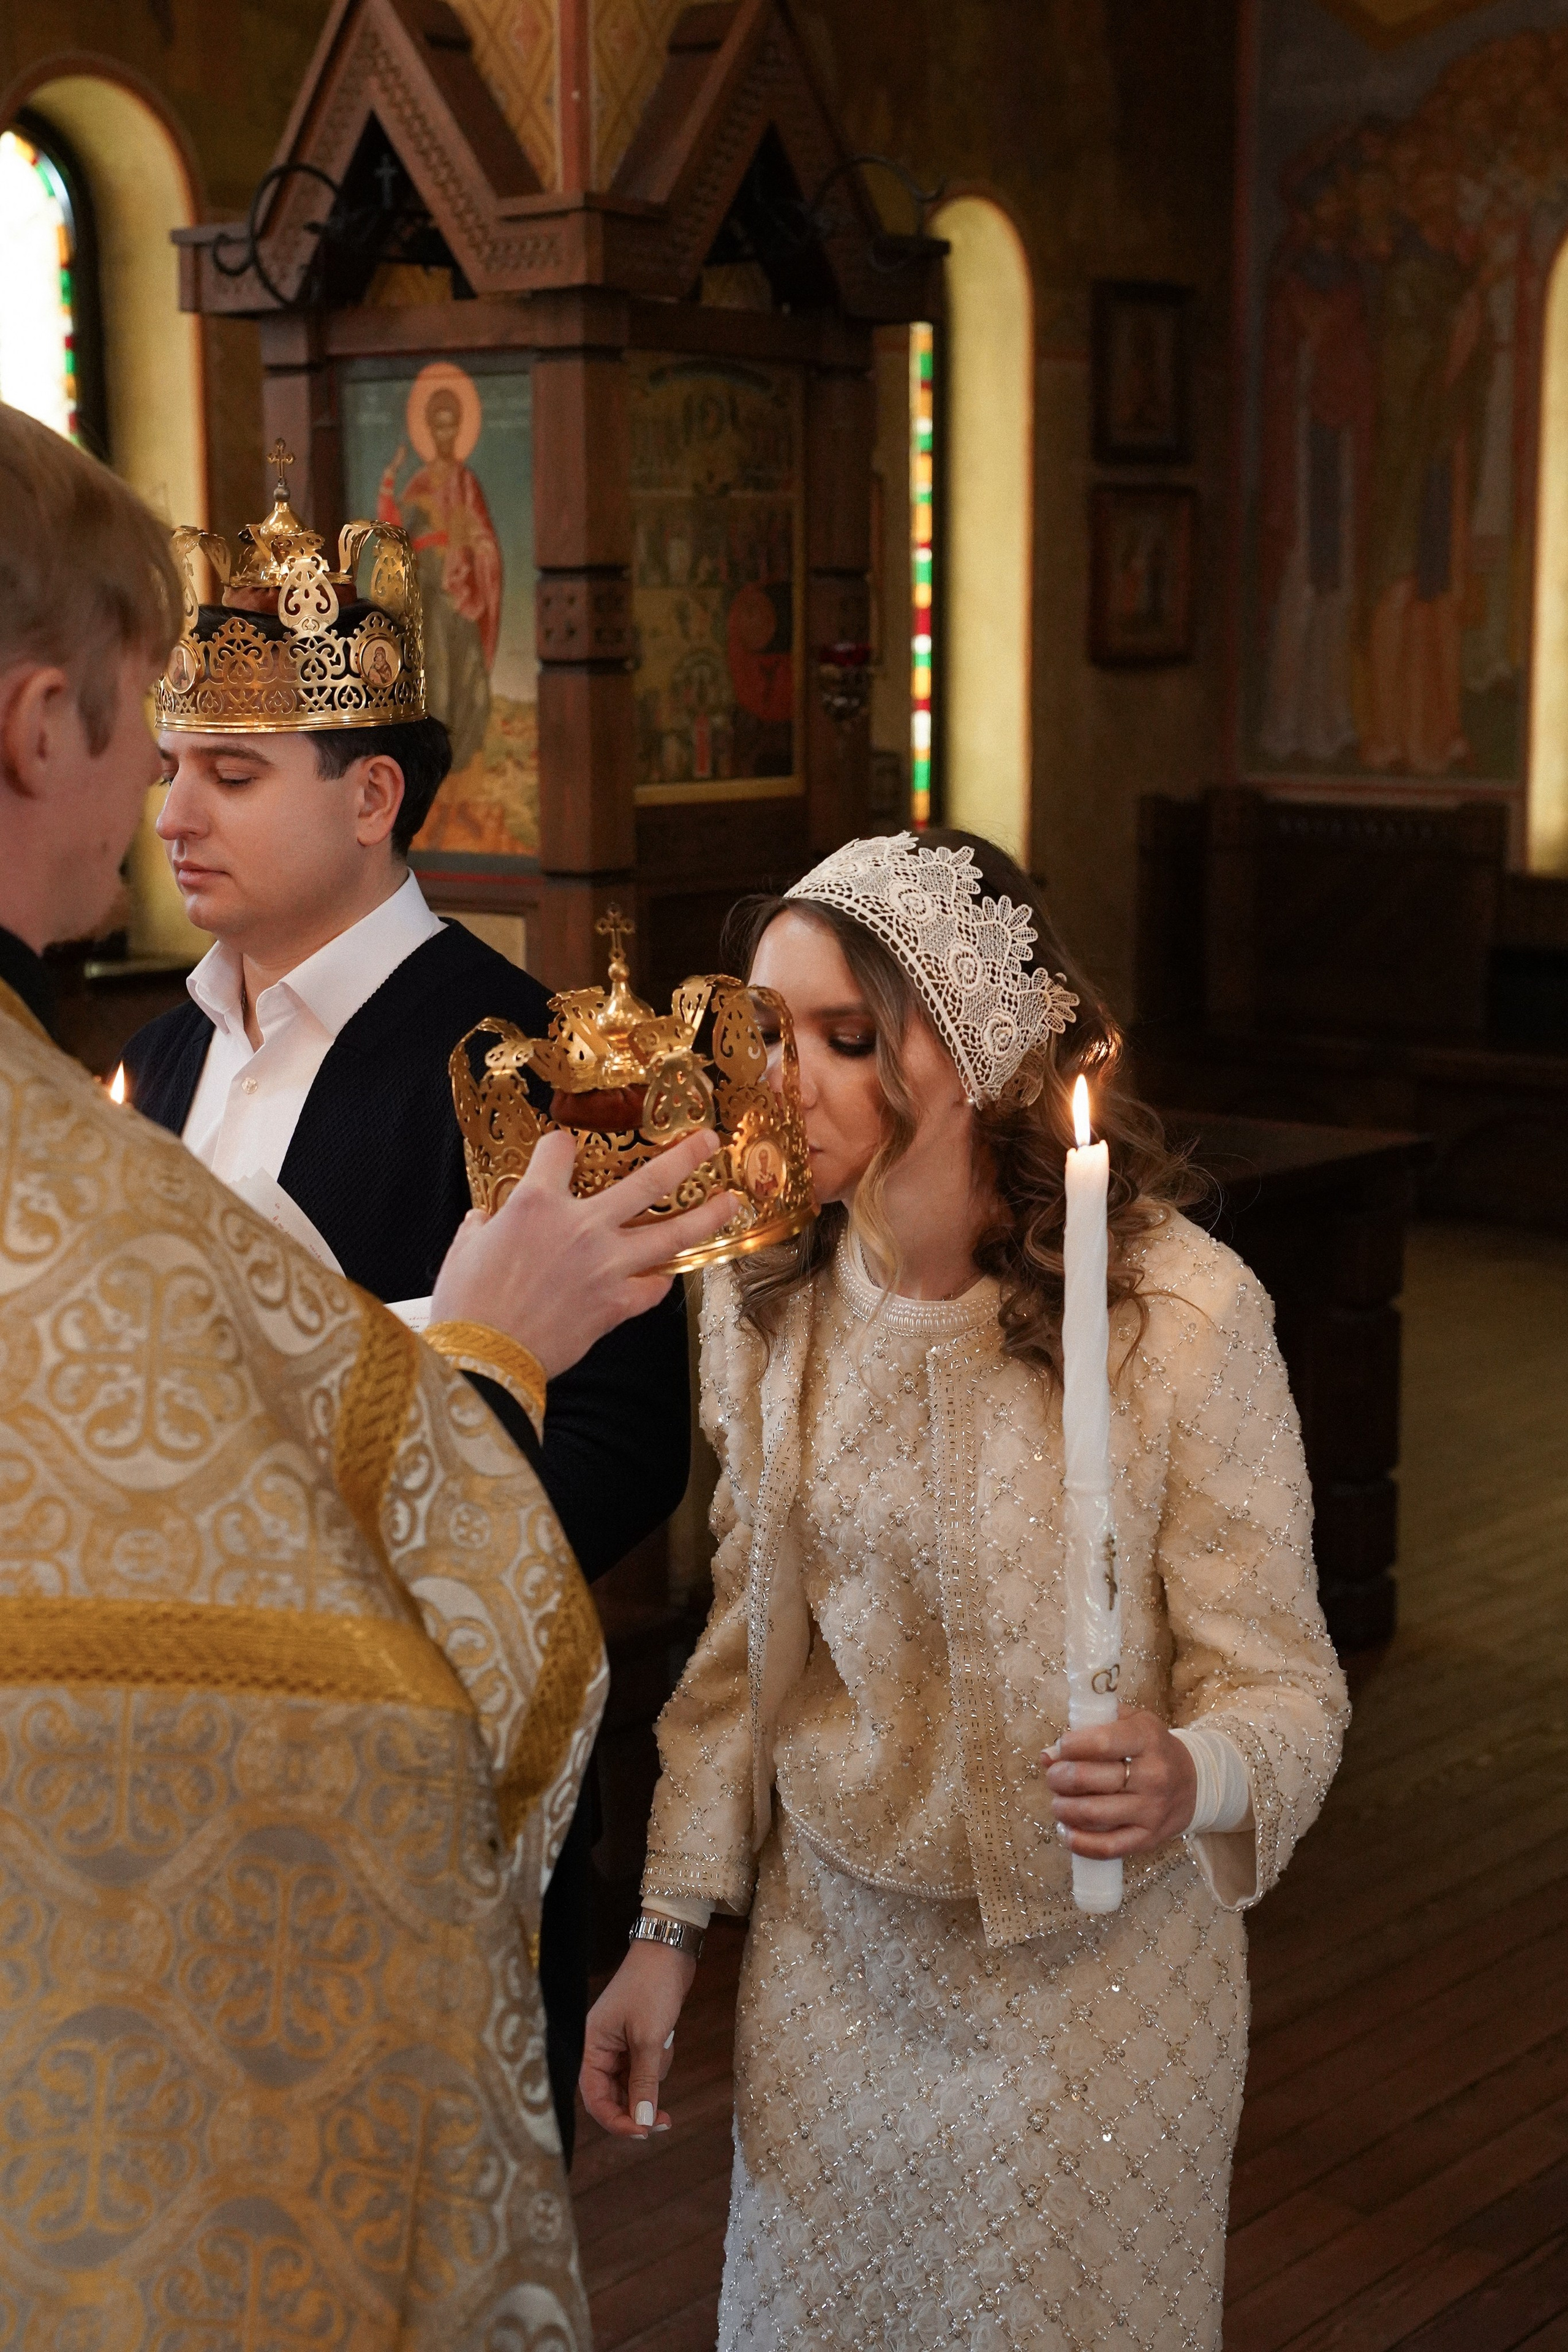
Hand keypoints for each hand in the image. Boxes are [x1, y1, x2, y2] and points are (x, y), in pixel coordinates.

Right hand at [430, 1127, 736, 1379]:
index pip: (559, 1150)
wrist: (484, 1358)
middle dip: (684, 1156)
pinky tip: (666, 1274)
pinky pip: (653, 1287)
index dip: (560, 1147)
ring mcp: (606, 1265)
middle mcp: (581, 1225)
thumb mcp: (464, 1250)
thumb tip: (484, 1219)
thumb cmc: (466, 1303)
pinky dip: (660, 1279)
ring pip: (672, 1233)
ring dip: (707, 1215)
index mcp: (535, 1203)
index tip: (562, 1150)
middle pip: (648, 1180)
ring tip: (731, 1201)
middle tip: (708, 1141)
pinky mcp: (616, 1305)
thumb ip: (482, 1226)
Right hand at [581, 1942, 695, 2138]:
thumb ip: (644, 2083)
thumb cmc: (652, 1987)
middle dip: (639, 2106)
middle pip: (612, 2095)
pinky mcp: (637, 2038)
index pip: (594, 2098)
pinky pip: (645, 2068)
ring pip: (633, 2083)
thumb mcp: (649, 2039)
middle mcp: (600, 2048)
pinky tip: (669, 2039)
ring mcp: (619, 2044)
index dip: (616, 2121)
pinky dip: (658, 2063)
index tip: (644, 2132)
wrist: (670, 1950)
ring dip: (652, 2078)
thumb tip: (643, 2122)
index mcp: (591, 2045)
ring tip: (665, 2044)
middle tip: (666, 2121)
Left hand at [1044, 1705, 1196, 1860]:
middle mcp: (1152, 1774)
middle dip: (1059, 1778)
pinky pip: (1108, 1847)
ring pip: (1092, 1814)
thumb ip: (1089, 1728)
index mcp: (1146, 1738)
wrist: (1194, 1781)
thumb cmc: (1151, 1748)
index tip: (1062, 1748)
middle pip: (1089, 1778)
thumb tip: (1047, 1755)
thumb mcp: (1129, 1723)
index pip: (1100, 1742)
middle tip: (1054, 1777)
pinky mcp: (1149, 1838)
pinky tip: (1065, 1832)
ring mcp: (1152, 1809)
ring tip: (1058, 1802)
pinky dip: (1079, 1843)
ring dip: (1063, 1809)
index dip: (1070, 1746)